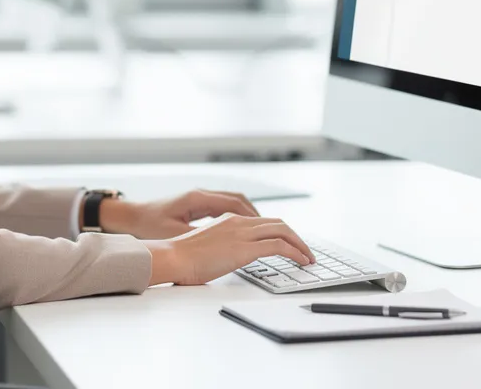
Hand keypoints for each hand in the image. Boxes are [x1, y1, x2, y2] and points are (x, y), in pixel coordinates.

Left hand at [99, 190, 260, 239]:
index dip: (256, 218)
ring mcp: (201, 199)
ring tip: (267, 234)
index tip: (273, 231)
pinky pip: (226, 208)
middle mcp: (203, 195)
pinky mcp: (198, 205)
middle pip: (241, 201)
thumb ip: (199, 236)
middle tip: (279, 233)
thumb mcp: (174, 233)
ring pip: (235, 204)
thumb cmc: (149, 225)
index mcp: (199, 199)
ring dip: (252, 217)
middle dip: (261, 217)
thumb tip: (222, 244)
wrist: (131, 216)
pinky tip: (245, 233)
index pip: (237, 204)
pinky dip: (240, 218)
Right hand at [143, 214, 313, 285]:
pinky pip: (279, 246)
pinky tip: (301, 261)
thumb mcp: (207, 246)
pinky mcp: (245, 248)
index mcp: (229, 220)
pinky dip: (295, 252)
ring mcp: (242, 233)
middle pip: (278, 223)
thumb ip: (222, 246)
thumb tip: (230, 257)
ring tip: (308, 258)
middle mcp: (238, 222)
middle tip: (304, 250)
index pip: (264, 222)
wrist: (172, 256)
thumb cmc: (182, 257)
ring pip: (283, 231)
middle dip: (295, 237)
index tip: (289, 243)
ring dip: (300, 244)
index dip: (281, 232)